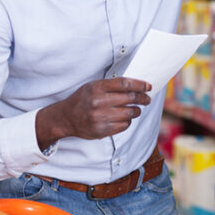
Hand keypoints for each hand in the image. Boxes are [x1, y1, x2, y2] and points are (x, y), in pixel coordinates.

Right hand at [36, 77, 150, 148]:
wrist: (66, 118)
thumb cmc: (83, 99)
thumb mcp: (93, 86)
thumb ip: (112, 85)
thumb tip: (137, 85)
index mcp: (97, 87)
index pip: (124, 84)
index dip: (140, 85)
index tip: (148, 87)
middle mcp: (99, 102)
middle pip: (130, 98)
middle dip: (143, 98)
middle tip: (147, 99)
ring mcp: (100, 117)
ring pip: (130, 113)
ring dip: (136, 111)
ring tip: (135, 109)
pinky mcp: (102, 130)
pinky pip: (125, 125)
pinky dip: (128, 121)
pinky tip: (124, 118)